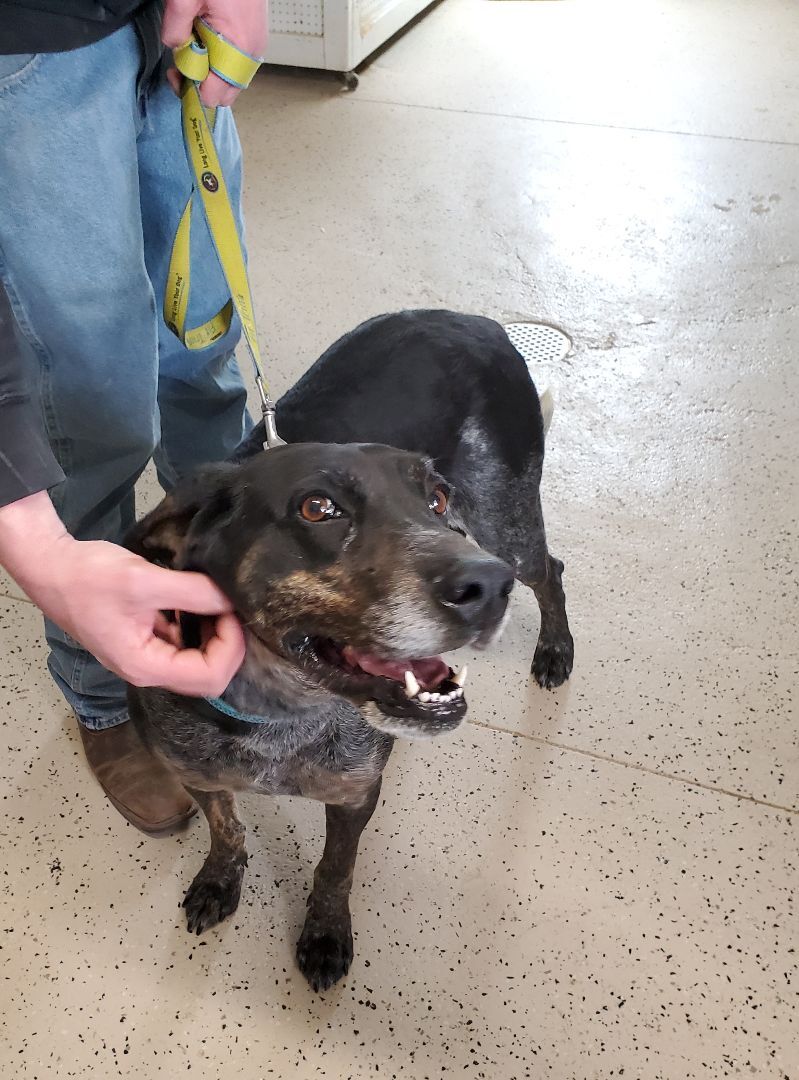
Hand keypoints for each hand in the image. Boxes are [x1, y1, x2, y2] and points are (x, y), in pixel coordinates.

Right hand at [0, 492, 245, 696]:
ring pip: (197, 659)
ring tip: (213, 600)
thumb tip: (231, 599)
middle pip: (206, 674)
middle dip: (226, 642)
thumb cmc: (89, 577)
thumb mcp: (145, 581)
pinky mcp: (144, 641)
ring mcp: (145, 657)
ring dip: (213, 633)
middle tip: (227, 605)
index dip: (230, 646)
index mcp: (144, 667)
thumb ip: (193, 593)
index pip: (208, 677)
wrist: (52, 567)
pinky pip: (182, 643)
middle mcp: (146, 671)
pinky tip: (195, 599)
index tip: (230, 610)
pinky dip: (197, 625)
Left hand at [162, 0, 267, 106]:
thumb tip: (173, 47)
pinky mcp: (253, 38)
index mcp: (237, 47)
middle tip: (180, 61)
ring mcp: (254, 47)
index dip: (190, 88)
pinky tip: (206, 37)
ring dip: (209, 71)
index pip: (213, 94)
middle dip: (200, 84)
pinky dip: (218, 59)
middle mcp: (251, 53)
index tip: (174, 71)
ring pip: (229, 81)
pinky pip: (235, 64)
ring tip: (194, 43)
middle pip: (224, 95)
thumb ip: (175, 26)